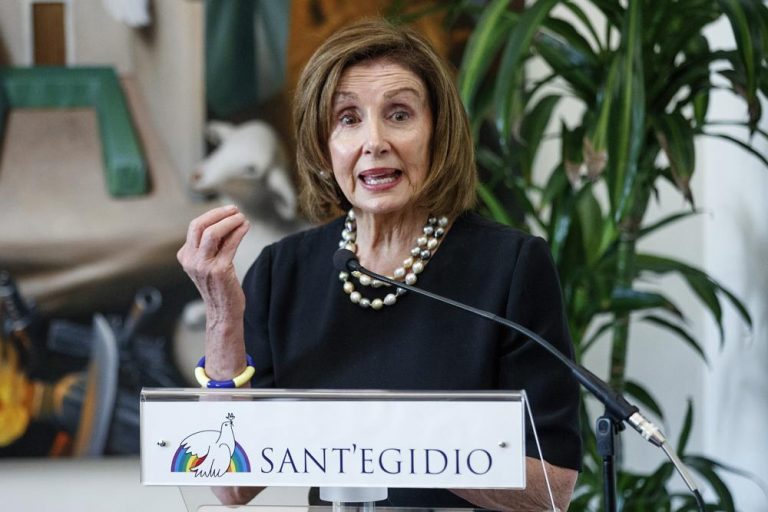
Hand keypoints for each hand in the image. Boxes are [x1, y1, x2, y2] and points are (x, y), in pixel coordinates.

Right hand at [177, 205, 249, 326]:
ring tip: (242, 218)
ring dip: (230, 221)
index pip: (195, 227)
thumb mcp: (208, 262)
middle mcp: (191, 260)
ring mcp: (203, 266)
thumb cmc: (218, 286)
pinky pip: (230, 244)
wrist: (222, 311)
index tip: (228, 211)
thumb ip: (213, 244)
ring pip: (213, 232)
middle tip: (234, 210)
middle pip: (199, 225)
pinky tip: (246, 227)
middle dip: (218, 213)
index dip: (213, 215)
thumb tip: (226, 220)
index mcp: (185, 256)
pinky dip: (239, 232)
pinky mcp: (219, 271)